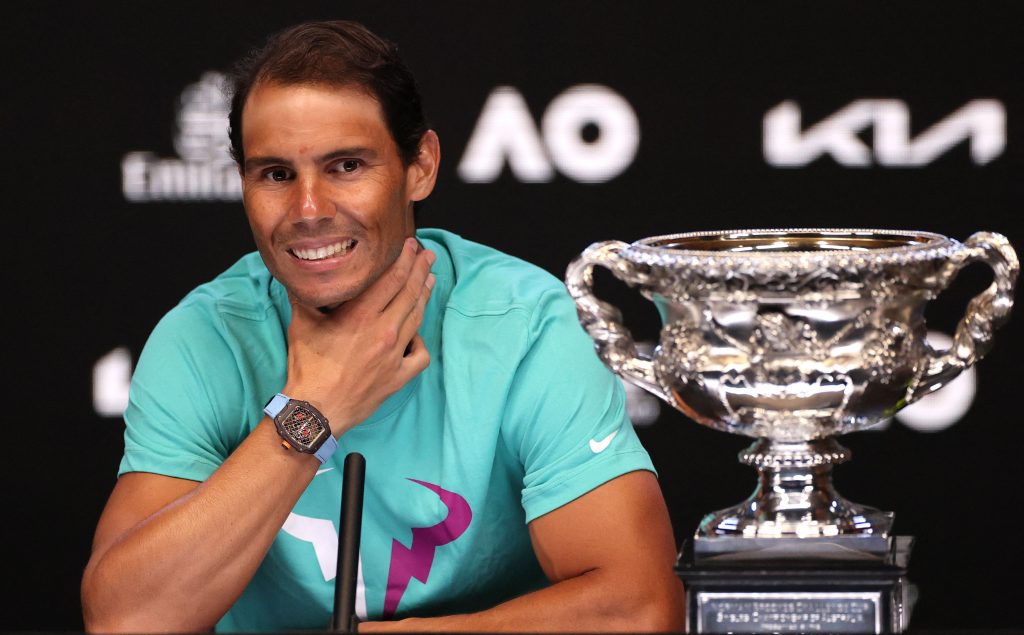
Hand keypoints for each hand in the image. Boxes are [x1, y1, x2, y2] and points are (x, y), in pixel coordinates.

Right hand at [282, 237, 435, 435]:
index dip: (405, 259)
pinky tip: (415, 335)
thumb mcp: (302, 324)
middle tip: (428, 255)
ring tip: (429, 281)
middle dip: (421, 270)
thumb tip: (300, 276)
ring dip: (424, 297)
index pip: (392, 279)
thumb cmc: (308, 368)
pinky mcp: (398, 377)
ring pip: (417, 319)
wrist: (316, 410)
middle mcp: (383, 332)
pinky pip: (420, 355)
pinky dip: (420, 343)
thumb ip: (305, 296)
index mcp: (361, 316)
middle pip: (410, 293)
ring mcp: (394, 355)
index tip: (412, 245)